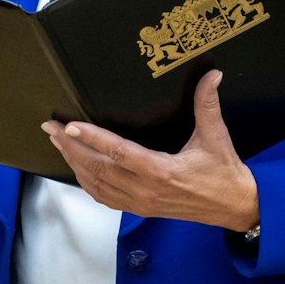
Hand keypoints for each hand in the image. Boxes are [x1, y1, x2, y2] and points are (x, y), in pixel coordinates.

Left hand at [44, 70, 257, 230]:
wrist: (234, 207)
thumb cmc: (224, 172)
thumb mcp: (216, 137)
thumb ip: (208, 104)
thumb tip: (212, 74)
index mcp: (161, 171)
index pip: (118, 152)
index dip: (92, 137)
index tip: (69, 124)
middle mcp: (145, 190)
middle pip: (98, 168)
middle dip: (71, 147)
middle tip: (50, 128)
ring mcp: (140, 203)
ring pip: (96, 184)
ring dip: (74, 162)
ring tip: (57, 142)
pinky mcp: (140, 209)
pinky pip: (104, 197)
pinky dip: (86, 181)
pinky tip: (76, 167)